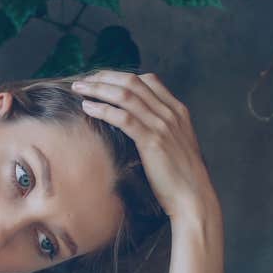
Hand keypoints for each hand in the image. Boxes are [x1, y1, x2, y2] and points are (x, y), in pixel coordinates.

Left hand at [71, 71, 219, 221]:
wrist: (194, 197)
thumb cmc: (181, 177)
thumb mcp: (176, 145)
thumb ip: (162, 129)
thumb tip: (140, 126)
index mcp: (178, 110)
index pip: (148, 79)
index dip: (121, 76)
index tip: (102, 80)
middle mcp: (171, 113)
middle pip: (133, 82)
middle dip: (105, 77)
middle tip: (84, 80)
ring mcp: (162, 125)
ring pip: (125, 95)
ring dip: (98, 89)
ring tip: (79, 89)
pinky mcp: (152, 141)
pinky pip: (123, 118)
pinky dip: (103, 109)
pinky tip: (88, 108)